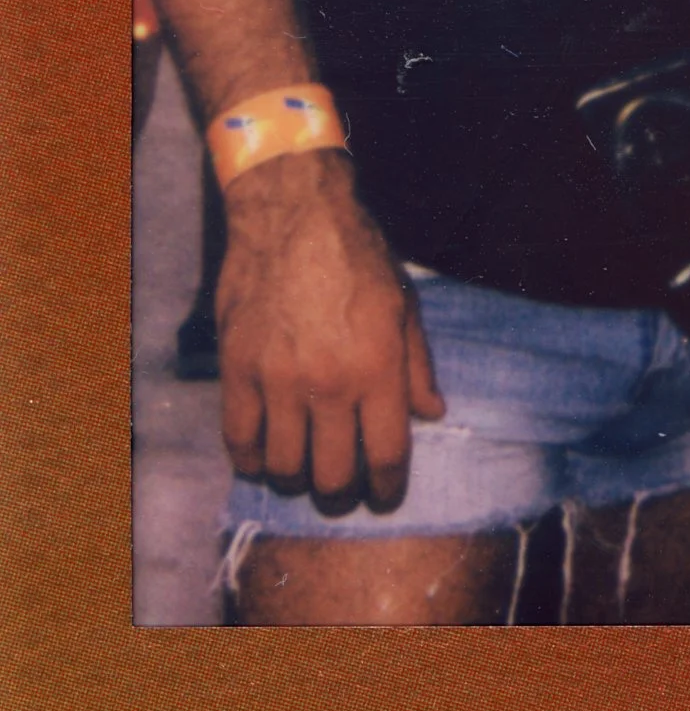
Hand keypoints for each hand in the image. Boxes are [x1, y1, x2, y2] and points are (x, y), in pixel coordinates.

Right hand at [217, 150, 444, 508]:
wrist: (294, 215)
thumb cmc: (358, 256)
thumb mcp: (405, 306)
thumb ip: (417, 367)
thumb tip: (431, 415)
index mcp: (378, 369)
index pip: (385, 456)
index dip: (386, 489)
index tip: (384, 496)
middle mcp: (328, 382)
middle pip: (332, 475)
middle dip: (341, 494)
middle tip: (342, 490)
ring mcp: (278, 379)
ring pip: (284, 466)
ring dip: (296, 481)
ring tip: (304, 474)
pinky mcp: (236, 370)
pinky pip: (238, 440)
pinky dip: (250, 460)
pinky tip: (263, 458)